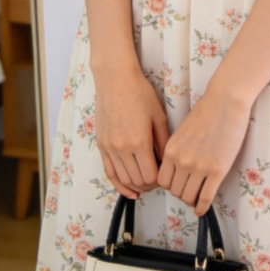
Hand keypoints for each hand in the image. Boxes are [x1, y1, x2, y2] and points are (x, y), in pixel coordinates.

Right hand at [93, 67, 170, 200]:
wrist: (115, 80)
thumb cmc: (140, 93)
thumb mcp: (159, 116)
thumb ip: (164, 143)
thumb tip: (168, 163)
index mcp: (139, 142)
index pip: (151, 176)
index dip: (160, 181)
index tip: (166, 175)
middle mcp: (122, 148)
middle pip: (137, 181)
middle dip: (150, 184)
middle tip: (159, 179)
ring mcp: (109, 148)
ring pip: (123, 179)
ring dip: (136, 185)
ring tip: (147, 182)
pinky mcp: (101, 145)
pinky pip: (109, 173)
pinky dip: (119, 184)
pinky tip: (129, 191)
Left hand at [157, 86, 250, 215]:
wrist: (226, 102)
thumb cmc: (207, 112)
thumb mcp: (183, 131)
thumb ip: (177, 151)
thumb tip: (177, 170)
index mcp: (171, 150)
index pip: (162, 181)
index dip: (170, 185)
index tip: (177, 183)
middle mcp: (182, 161)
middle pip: (175, 191)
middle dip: (181, 193)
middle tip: (189, 190)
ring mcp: (200, 167)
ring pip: (189, 197)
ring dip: (192, 200)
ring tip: (197, 198)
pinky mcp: (217, 171)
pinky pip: (206, 198)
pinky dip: (202, 207)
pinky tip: (202, 209)